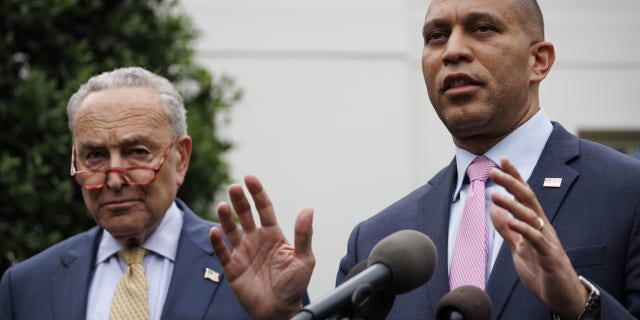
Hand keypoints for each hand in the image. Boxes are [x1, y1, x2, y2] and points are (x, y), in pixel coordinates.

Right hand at [209, 175, 314, 319]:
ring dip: (226, 218)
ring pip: (231, 230)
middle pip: (245, 215)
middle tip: (234, 188)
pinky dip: (217, 242)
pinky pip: (222, 252)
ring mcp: (243, 252)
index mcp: (273, 235)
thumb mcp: (304, 259)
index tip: (250, 178)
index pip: (264, 208)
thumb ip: (304, 235)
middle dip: (239, 201)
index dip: (257, 193)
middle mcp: (256, 240)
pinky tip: (215, 231)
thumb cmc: (294, 285)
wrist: (280, 310)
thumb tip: (308, 209)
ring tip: (222, 205)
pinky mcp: (232, 268)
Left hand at [489, 157, 587, 318]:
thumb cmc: (542, 271)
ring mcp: (547, 241)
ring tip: (495, 195)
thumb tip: (495, 212)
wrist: (562, 296)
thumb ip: (508, 230)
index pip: (524, 195)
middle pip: (527, 199)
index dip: (514, 177)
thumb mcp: (519, 248)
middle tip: (494, 170)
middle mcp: (543, 227)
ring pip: (530, 217)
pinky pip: (536, 240)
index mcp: (535, 223)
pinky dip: (523, 230)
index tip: (502, 161)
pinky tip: (511, 222)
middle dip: (511, 183)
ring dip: (512, 205)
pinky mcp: (549, 256)